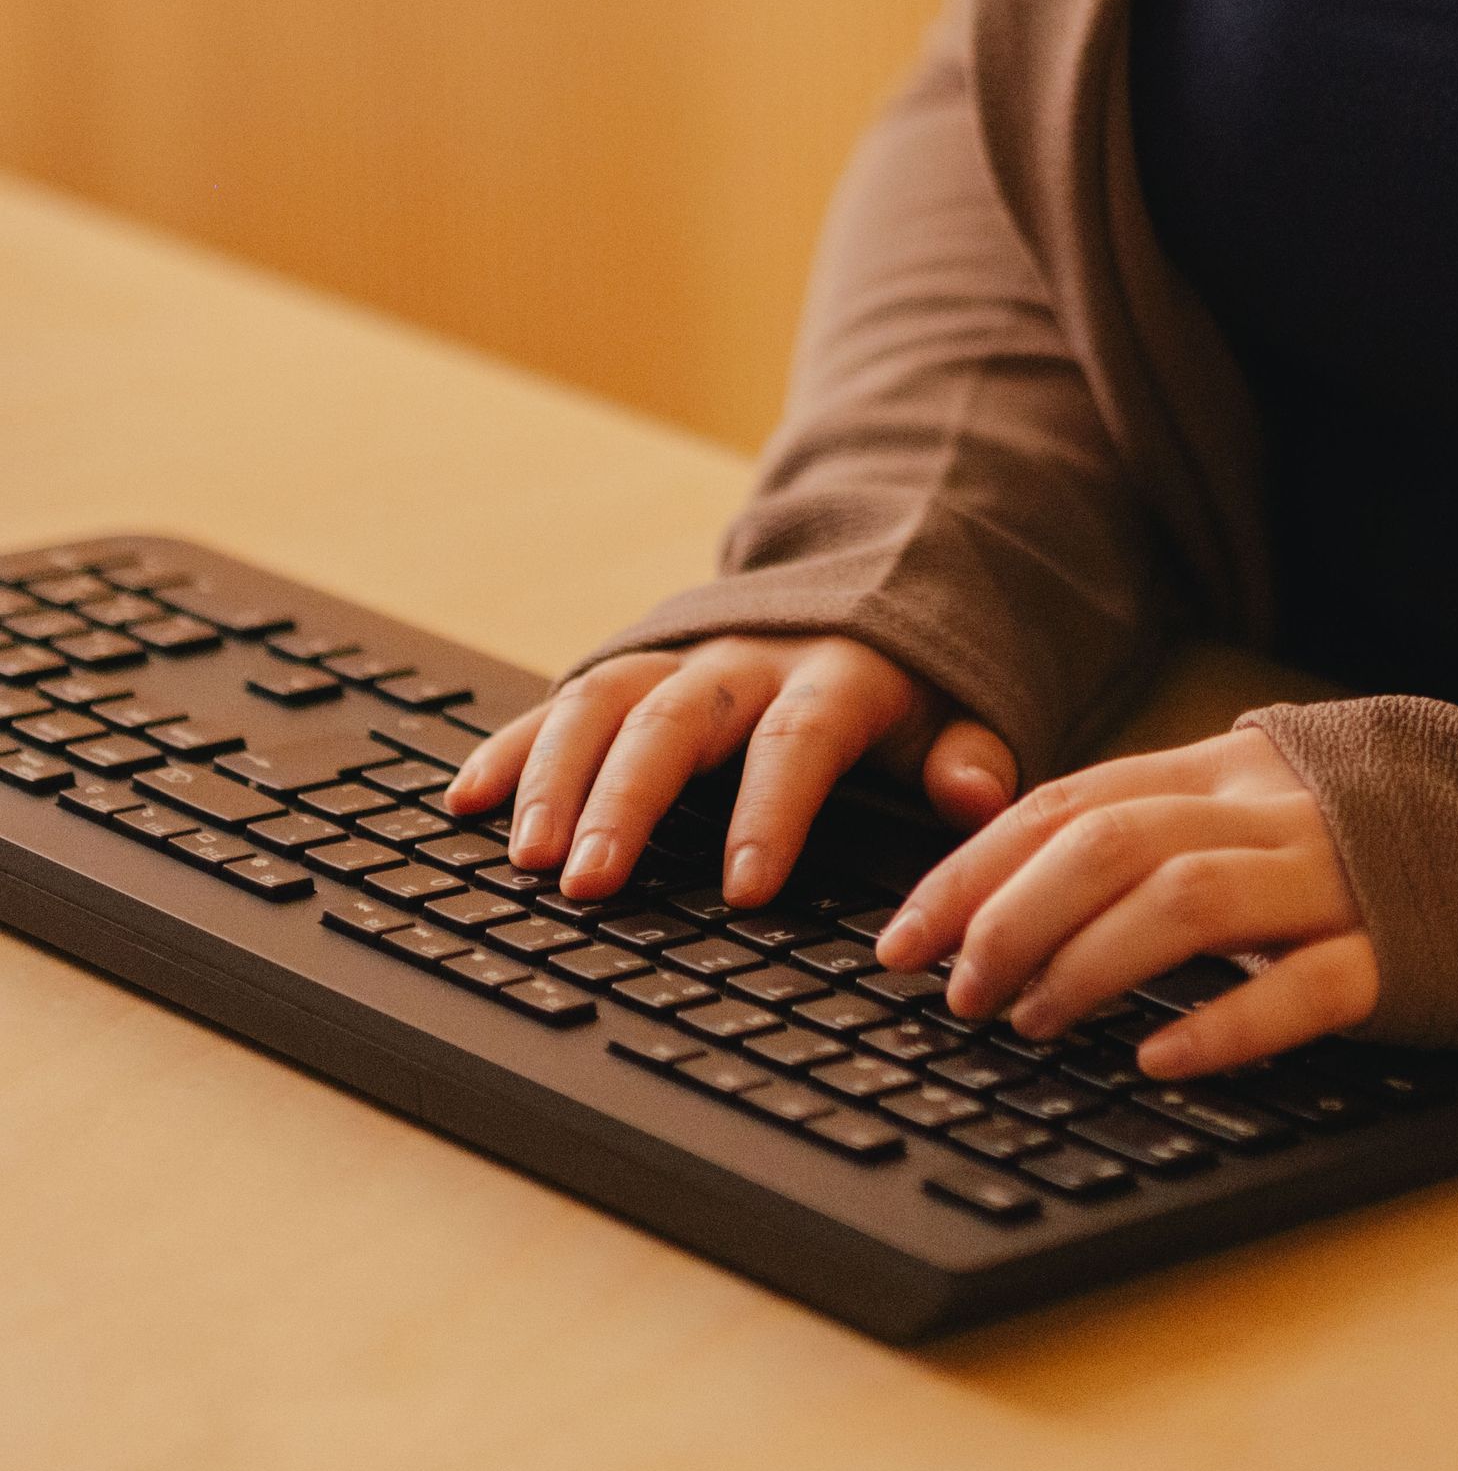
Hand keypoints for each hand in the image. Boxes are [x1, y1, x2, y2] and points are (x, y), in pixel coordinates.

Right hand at [446, 635, 1016, 908]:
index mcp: (833, 676)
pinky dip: (512, 747)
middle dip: (628, 799)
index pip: (798, 739)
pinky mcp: (629, 673)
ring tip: (525, 855)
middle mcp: (742, 662)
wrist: (870, 583)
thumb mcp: (956, 711)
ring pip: (603, 703)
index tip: (745, 887)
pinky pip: (559, 702)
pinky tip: (465, 798)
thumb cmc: (907, 683)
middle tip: (590, 880)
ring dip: (556, 777)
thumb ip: (968, 758)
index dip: (770, 810)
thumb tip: (978, 798)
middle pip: (675, 719)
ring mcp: (676, 660)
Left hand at [870, 724, 1381, 1071]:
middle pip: (1112, 844)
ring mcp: (1341, 879)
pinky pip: (1303, 986)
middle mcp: (1278, 812)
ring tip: (1032, 1024)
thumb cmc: (1376, 849)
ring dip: (1086, 966)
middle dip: (1010, 919)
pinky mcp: (1400, 954)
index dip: (973, 869)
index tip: (902, 937)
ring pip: (1187, 903)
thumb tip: (1010, 887)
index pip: (1072, 803)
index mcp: (1233, 770)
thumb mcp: (1261, 811)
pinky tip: (1160, 1059)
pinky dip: (1222, 1025)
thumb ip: (1163, 827)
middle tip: (957, 992)